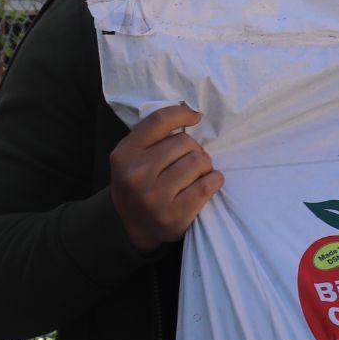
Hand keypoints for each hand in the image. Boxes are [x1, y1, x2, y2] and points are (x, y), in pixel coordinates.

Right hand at [109, 103, 221, 253]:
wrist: (134, 226)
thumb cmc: (141, 182)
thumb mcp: (133, 156)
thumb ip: (152, 135)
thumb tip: (191, 114)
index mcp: (124, 154)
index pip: (159, 121)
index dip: (182, 113)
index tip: (196, 117)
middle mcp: (136, 175)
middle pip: (185, 142)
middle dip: (194, 149)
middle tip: (190, 161)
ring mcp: (154, 197)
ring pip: (199, 161)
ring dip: (205, 166)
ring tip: (196, 174)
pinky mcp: (173, 214)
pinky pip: (208, 184)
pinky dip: (215, 180)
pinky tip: (208, 183)